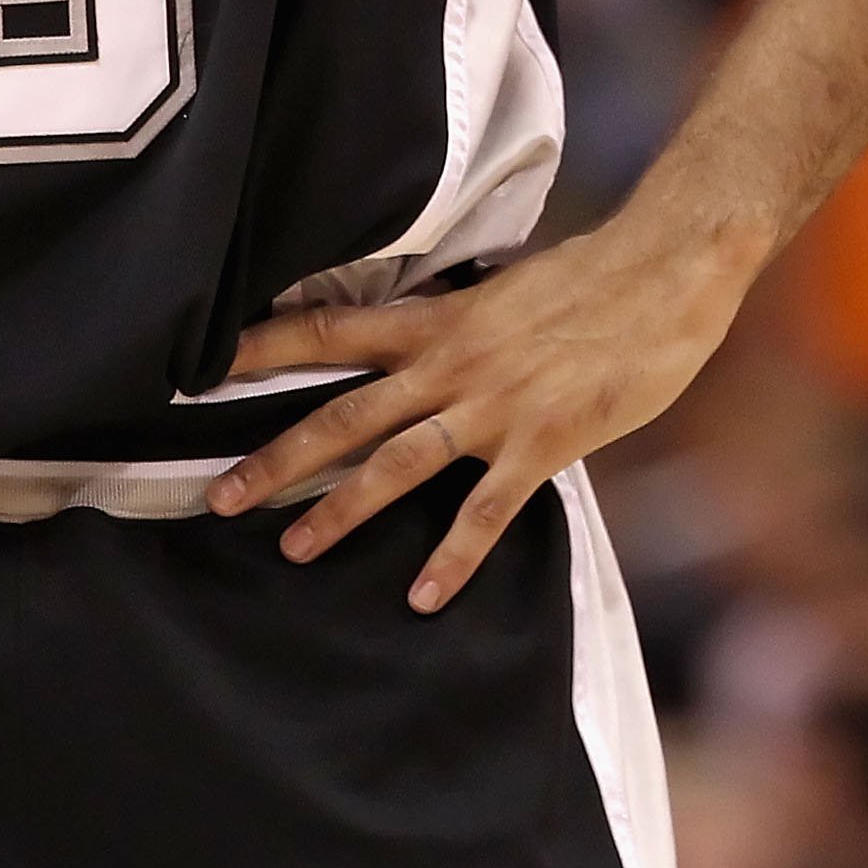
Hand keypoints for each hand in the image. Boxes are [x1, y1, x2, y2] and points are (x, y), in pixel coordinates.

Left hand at [204, 217, 755, 611]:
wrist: (662, 271)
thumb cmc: (589, 277)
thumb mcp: (500, 290)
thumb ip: (453, 323)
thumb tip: (414, 341)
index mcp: (436, 319)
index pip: (330, 329)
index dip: (264, 346)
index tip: (204, 368)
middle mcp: (450, 362)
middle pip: (344, 412)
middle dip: (278, 456)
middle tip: (218, 495)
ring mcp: (493, 405)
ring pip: (398, 463)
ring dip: (342, 510)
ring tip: (294, 549)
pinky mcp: (542, 442)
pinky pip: (486, 510)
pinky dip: (453, 556)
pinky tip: (422, 596)